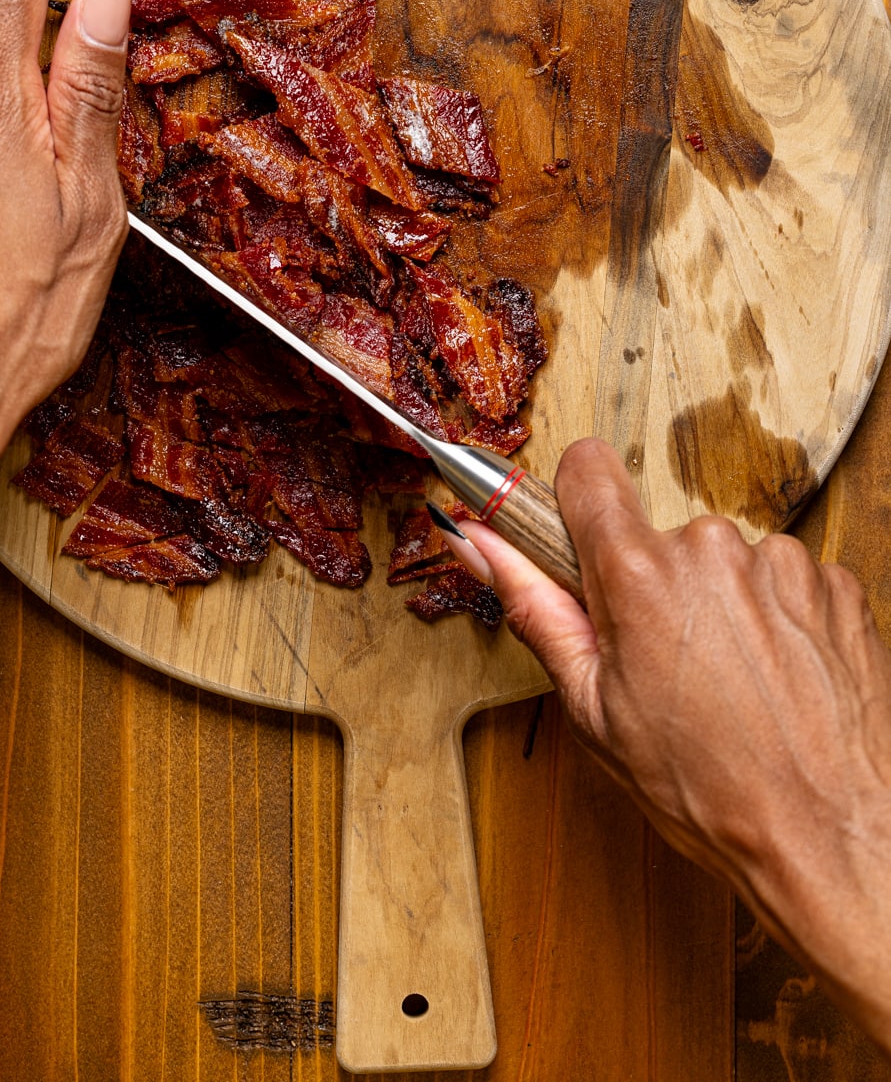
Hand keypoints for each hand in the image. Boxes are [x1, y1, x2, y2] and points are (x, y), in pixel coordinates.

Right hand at [457, 439, 890, 1052]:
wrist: (833, 842)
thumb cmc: (713, 792)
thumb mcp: (594, 710)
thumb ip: (533, 607)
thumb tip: (476, 544)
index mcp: (639, 575)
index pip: (586, 470)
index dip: (577, 501)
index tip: (581, 538)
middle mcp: (712, 550)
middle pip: (660, 535)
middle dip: (657, 586)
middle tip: (669, 666)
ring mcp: (783, 564)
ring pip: (726, 562)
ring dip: (723, 607)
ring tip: (735, 687)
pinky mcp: (836, 584)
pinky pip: (786, 581)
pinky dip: (779, 621)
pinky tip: (779, 682)